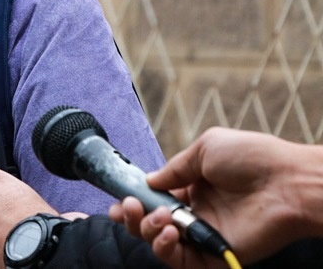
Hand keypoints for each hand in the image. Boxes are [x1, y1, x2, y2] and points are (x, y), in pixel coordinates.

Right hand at [108, 127, 322, 266]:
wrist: (288, 182)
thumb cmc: (254, 158)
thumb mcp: (206, 149)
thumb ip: (174, 168)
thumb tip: (150, 181)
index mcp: (193, 188)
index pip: (154, 200)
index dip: (133, 201)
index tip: (118, 200)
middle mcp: (196, 213)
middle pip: (150, 224)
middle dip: (132, 217)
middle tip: (128, 208)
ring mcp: (204, 236)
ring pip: (160, 244)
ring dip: (148, 230)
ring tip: (160, 217)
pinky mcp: (214, 256)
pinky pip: (179, 261)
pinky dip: (165, 249)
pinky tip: (168, 230)